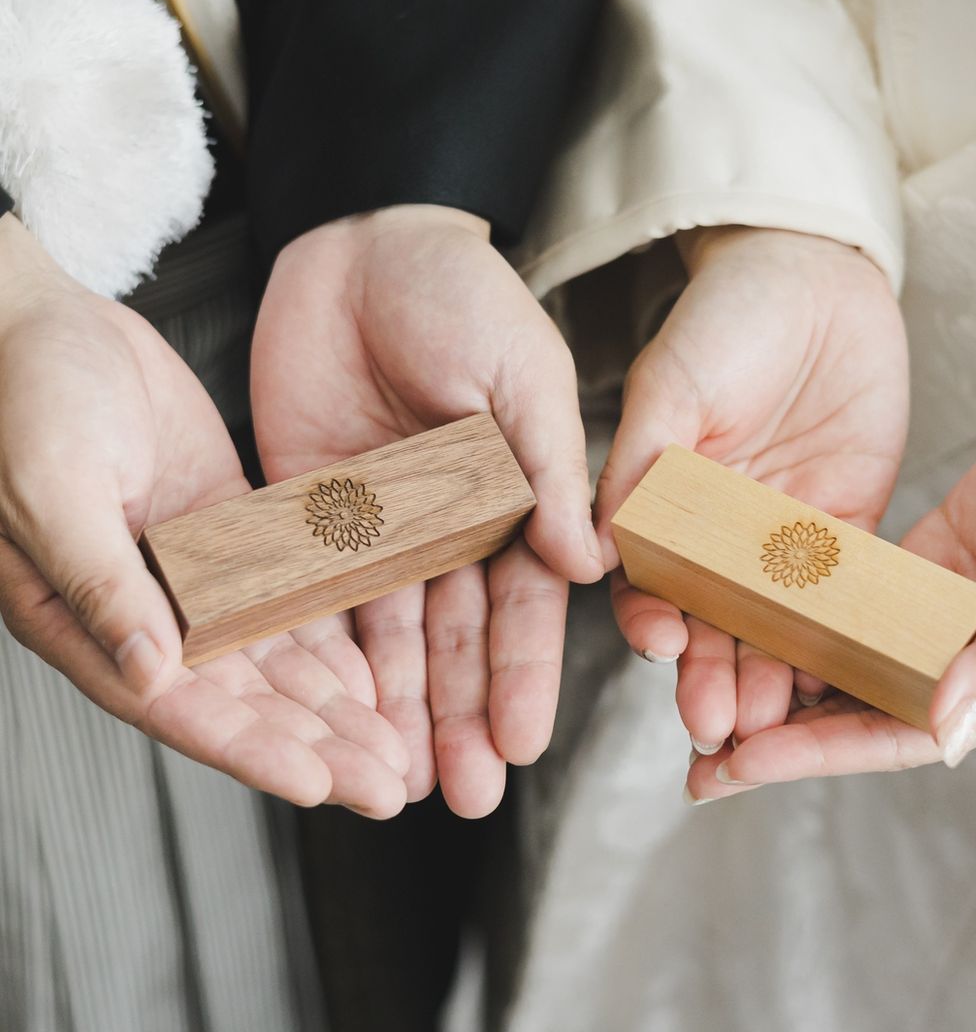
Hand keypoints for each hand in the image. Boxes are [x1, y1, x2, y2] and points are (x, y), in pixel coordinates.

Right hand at [0, 214, 408, 815]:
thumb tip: (150, 672)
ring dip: (333, 704)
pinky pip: (284, 592)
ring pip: (273, 656)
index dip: (255, 749)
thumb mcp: (51, 488)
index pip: (184, 705)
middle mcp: (146, 611)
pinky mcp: (223, 529)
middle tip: (388, 785)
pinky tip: (370, 667)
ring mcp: (189, 572)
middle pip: (244, 697)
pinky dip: (326, 631)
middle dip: (317, 744)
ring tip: (393, 744)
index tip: (323, 784)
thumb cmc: (23, 398)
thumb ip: (100, 584)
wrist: (38, 326)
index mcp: (89, 619)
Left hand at [251, 205, 602, 817]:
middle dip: (462, 717)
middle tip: (463, 794)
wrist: (358, 249)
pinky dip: (327, 656)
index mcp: (518, 500)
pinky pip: (319, 596)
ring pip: (392, 638)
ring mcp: (382, 529)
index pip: (527, 607)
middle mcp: (455, 529)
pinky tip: (332, 711)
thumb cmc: (461, 296)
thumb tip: (592, 561)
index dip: (524, 676)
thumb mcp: (522, 371)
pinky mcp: (314, 517)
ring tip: (402, 780)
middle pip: (459, 641)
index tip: (523, 743)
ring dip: (398, 710)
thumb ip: (552, 465)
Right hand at [596, 226, 908, 755]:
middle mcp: (719, 532)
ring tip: (769, 723)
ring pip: (771, 624)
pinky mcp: (846, 530)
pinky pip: (842, 597)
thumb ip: (642, 459)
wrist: (821, 277)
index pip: (647, 579)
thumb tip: (600, 543)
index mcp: (665, 499)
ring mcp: (784, 538)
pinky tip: (837, 678)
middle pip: (708, 620)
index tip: (658, 648)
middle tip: (715, 722)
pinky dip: (837, 640)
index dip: (649, 619)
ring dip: (767, 675)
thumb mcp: (674, 382)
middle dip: (709, 673)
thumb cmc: (731, 316)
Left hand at [686, 386, 975, 800]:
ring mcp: (930, 615)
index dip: (808, 755)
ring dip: (778, 678)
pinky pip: (846, 600)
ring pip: (840, 659)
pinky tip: (746, 615)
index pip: (886, 738)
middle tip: (698, 758)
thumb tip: (941, 735)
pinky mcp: (916, 567)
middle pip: (850, 712)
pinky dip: (800, 614)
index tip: (735, 766)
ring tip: (708, 692)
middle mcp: (956, 663)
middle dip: (776, 737)